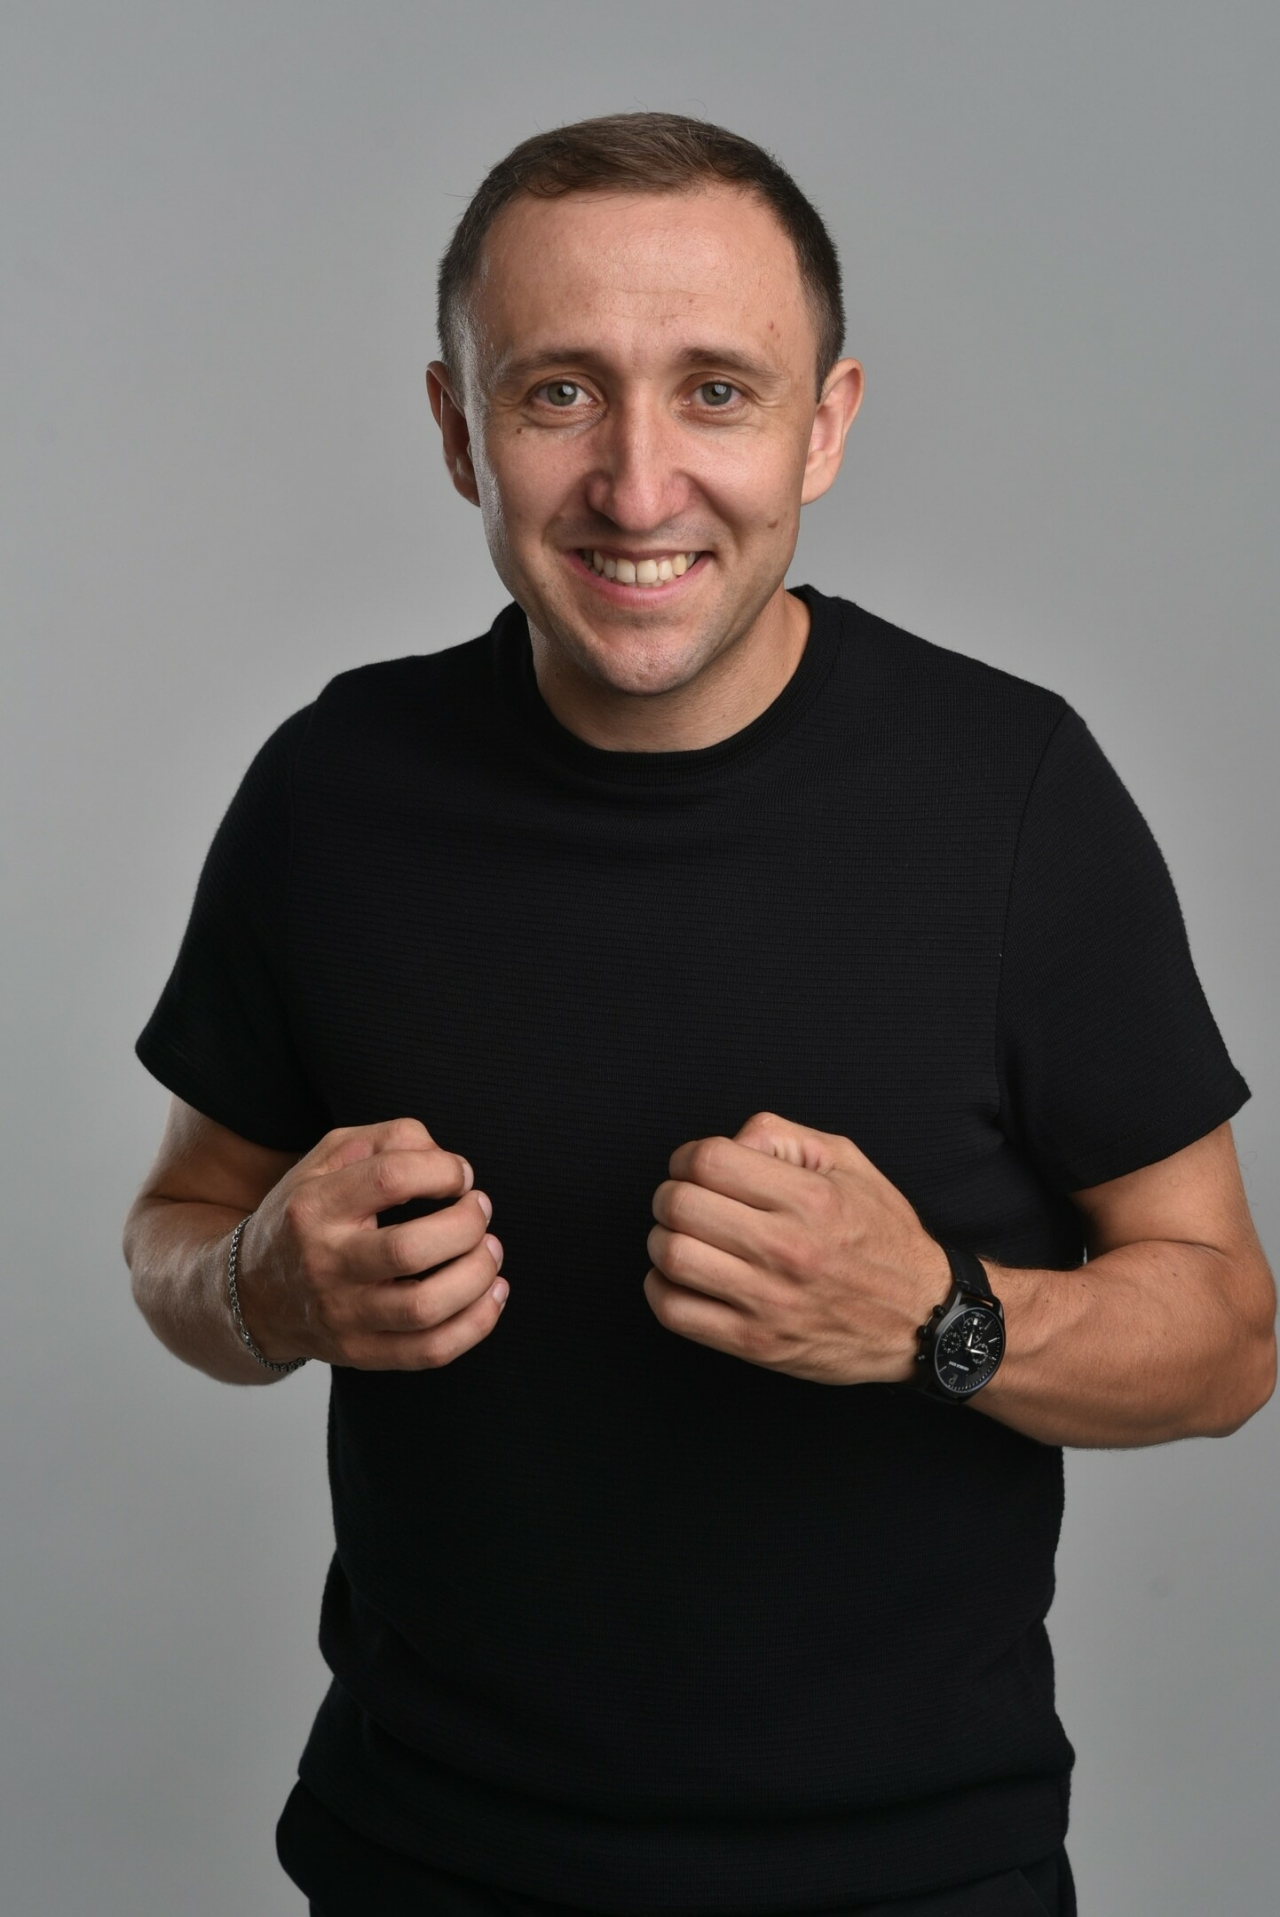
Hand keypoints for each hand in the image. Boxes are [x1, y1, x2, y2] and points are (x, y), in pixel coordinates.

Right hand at [233, 1117, 507, 1369]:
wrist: (252, 1295)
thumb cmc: (306, 1215)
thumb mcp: (330, 1157)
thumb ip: (391, 1139)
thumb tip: (449, 1162)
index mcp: (315, 1206)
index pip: (391, 1178)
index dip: (442, 1170)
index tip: (459, 1175)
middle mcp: (324, 1263)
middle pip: (410, 1249)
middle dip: (467, 1225)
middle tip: (480, 1211)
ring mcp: (342, 1315)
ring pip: (424, 1307)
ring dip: (478, 1275)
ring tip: (490, 1252)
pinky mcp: (361, 1353)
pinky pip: (429, 1351)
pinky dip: (476, 1324)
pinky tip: (492, 1294)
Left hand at [644, 1111, 949, 1384]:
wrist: (923, 1319)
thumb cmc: (882, 1234)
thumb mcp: (849, 1163)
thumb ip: (784, 1137)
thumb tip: (730, 1142)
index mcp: (811, 1199)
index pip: (708, 1161)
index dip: (687, 1158)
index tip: (696, 1168)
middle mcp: (788, 1249)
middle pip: (680, 1206)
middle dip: (670, 1194)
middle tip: (684, 1200)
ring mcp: (769, 1301)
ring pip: (672, 1257)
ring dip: (663, 1238)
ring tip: (684, 1237)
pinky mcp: (757, 1344)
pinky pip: (675, 1312)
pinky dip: (661, 1287)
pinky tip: (685, 1276)